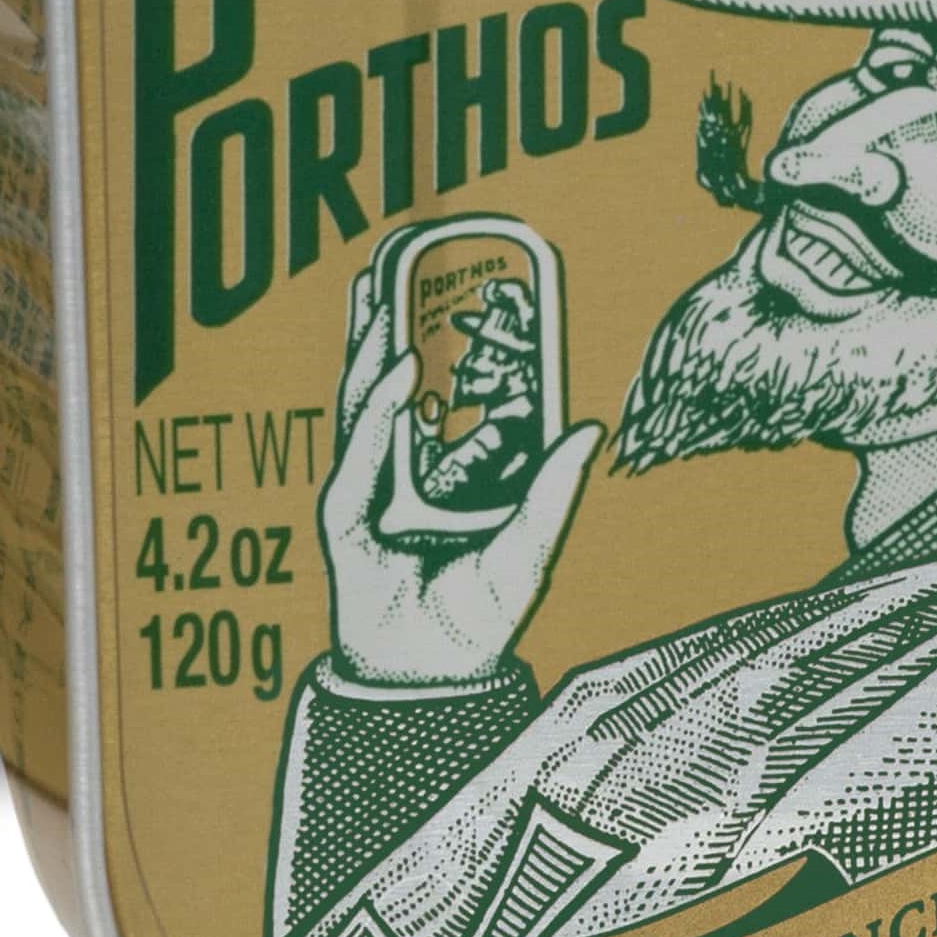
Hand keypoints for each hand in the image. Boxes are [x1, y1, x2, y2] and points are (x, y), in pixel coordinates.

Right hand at [318, 247, 599, 686]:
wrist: (432, 677)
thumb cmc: (475, 620)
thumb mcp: (529, 548)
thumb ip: (554, 491)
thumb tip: (591, 427)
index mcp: (431, 474)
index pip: (428, 392)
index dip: (429, 336)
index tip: (441, 283)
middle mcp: (393, 473)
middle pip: (382, 381)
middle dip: (384, 319)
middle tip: (395, 259)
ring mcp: (363, 489)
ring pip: (361, 401)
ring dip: (370, 343)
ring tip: (383, 290)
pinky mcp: (345, 514)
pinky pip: (362, 450)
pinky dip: (380, 408)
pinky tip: (400, 367)